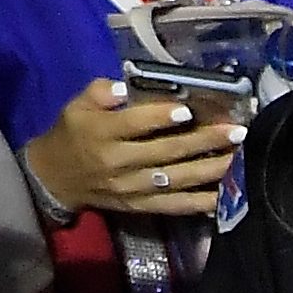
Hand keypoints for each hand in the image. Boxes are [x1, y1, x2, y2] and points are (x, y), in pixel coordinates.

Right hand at [22, 78, 246, 217]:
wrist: (55, 179)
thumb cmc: (72, 133)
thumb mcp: (76, 105)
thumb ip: (100, 92)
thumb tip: (123, 87)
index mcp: (102, 134)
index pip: (135, 124)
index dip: (161, 117)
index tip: (188, 110)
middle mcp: (119, 163)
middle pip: (165, 151)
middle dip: (204, 141)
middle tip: (236, 131)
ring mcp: (132, 188)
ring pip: (175, 180)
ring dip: (209, 169)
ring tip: (237, 156)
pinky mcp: (139, 206)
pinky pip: (172, 206)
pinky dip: (198, 203)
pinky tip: (223, 196)